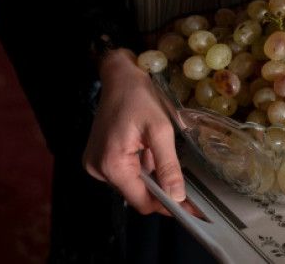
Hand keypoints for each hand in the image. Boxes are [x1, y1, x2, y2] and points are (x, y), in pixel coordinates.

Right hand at [82, 48, 184, 215]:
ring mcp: (95, 164)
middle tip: (183, 182)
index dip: (166, 205)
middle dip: (159, 189)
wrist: (120, 77)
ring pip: (131, 184)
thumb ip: (168, 166)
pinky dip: (139, 167)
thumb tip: (177, 196)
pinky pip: (124, 172)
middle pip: (136, 195)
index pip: (142, 202)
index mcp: (111, 165)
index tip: (188, 207)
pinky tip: (145, 148)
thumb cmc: (139, 97)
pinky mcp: (98, 158)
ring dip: (149, 175)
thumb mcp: (161, 130)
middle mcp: (98, 169)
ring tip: (155, 150)